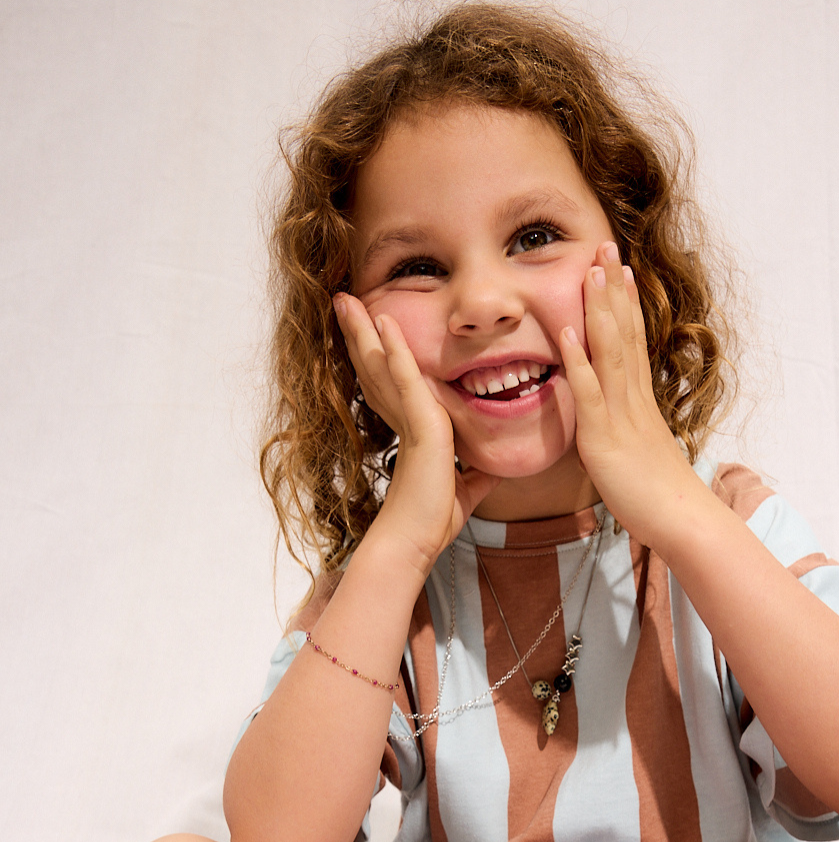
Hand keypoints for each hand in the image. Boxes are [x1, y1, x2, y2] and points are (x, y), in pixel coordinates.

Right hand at [333, 294, 501, 571]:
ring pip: (382, 365)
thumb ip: (476, 476)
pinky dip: (396, 350)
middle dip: (360, 334)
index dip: (379, 357)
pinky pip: (406, 380)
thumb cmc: (432, 523)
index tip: (370, 330)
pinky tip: (384, 321)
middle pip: (376, 367)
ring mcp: (408, 421)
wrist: (415, 542)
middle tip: (344, 302)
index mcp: (412, 432)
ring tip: (346, 298)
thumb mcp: (464, 491)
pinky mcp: (420, 426)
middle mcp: (402, 421)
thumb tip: (492, 469)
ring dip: (365, 330)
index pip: (391, 385)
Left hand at [557, 243, 692, 545]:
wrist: (684, 521)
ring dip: (599, 308)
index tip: (619, 269)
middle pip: (625, 333)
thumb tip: (625, 428)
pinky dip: (578, 360)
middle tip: (605, 245)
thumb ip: (631, 434)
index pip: (634, 342)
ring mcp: (620, 416)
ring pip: (610, 351)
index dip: (626, 304)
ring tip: (590, 268)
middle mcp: (632, 400)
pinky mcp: (604, 439)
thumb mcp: (644, 455)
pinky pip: (590, 393)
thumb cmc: (664, 498)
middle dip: (613, 288)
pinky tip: (568, 330)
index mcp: (640, 403)